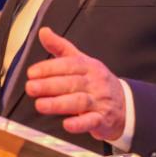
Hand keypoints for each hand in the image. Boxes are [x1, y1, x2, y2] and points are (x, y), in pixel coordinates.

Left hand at [25, 27, 125, 141]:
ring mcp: (99, 101)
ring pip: (79, 101)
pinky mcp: (102, 119)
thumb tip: (43, 32)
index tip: (32, 73)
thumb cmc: (97, 81)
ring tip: (40, 105)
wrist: (124, 103)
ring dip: (58, 104)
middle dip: (49, 85)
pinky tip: (67, 124)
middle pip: (72, 83)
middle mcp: (95, 82)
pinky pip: (91, 121)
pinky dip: (79, 124)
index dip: (49, 68)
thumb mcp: (82, 61)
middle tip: (31, 87)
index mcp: (89, 66)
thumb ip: (61, 47)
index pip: (69, 64)